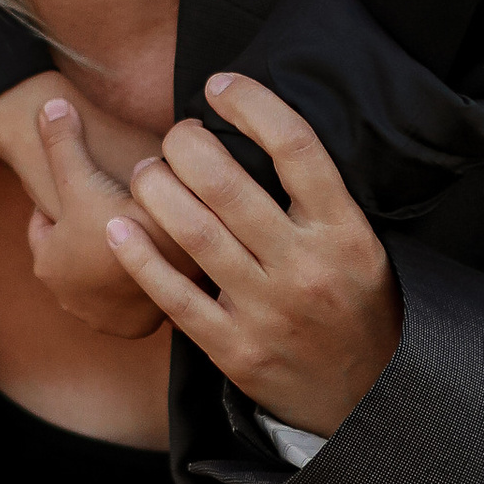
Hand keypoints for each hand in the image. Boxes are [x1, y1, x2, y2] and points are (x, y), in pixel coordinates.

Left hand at [0, 74, 168, 341]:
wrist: (168, 264)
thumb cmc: (114, 221)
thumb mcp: (81, 175)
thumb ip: (61, 141)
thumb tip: (47, 103)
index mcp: (47, 263)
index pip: (48, 226)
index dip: (67, 200)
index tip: (87, 182)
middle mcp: (69, 299)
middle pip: (78, 254)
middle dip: (92, 233)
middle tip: (118, 205)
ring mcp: (102, 318)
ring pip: (109, 276)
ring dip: (121, 258)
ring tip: (145, 228)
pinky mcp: (135, 328)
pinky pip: (139, 297)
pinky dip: (146, 279)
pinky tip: (163, 256)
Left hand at [107, 73, 400, 439]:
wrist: (368, 398)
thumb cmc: (356, 305)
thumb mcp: (360, 245)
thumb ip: (318, 198)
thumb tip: (257, 128)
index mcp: (344, 232)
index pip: (295, 147)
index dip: (250, 104)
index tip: (218, 85)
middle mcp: (306, 267)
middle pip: (228, 184)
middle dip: (186, 144)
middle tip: (174, 135)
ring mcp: (268, 311)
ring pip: (193, 232)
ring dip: (155, 189)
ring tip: (146, 171)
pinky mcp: (235, 350)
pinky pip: (174, 295)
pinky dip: (137, 257)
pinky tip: (116, 226)